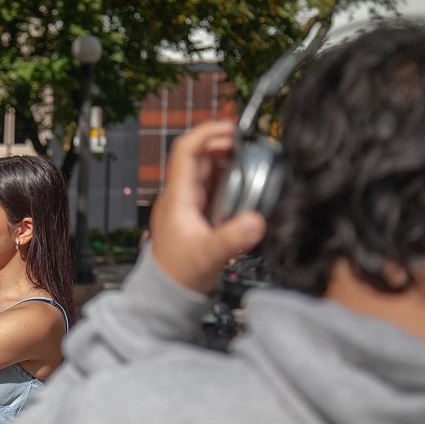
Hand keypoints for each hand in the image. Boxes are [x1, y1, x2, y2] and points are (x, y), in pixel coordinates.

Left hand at [150, 121, 266, 293]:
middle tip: (250, 148)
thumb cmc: (179, 275)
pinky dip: (229, 181)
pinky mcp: (197, 214)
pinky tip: (246, 187)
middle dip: (224, 146)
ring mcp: (188, 204)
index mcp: (178, 197)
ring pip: (207, 171)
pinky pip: (213, 188)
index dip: (207, 133)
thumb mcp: (208, 255)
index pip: (186, 151)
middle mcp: (181, 195)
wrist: (167, 294)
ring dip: (228, 163)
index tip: (232, 128)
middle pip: (200, 157)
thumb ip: (232, 238)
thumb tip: (256, 221)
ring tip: (253, 164)